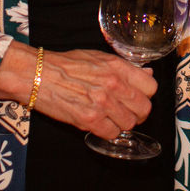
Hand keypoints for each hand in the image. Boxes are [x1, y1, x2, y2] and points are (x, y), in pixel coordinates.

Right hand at [0, 44, 156, 140]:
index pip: (151, 86)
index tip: (138, 96)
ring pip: (129, 123)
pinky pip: (111, 133)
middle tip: (127, 112)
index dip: (146, 94)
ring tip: (111, 118)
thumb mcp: (99, 57)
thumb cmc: (66, 64)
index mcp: (118, 67)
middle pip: (144, 108)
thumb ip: (124, 67)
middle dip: (138, 112)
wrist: (38, 74)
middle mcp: (114, 84)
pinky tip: (100, 124)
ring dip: (122, 123)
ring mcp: (102, 103)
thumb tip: (146, 74)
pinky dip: (108, 132)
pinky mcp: (88, 119)